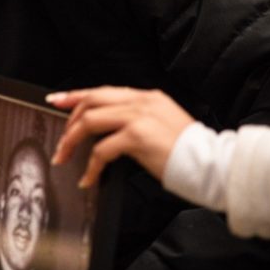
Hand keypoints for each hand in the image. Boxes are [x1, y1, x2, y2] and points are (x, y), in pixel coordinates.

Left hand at [46, 86, 193, 187]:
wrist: (212, 164)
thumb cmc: (188, 152)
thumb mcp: (161, 124)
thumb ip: (137, 120)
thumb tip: (108, 130)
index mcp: (147, 97)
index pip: (103, 91)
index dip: (76, 95)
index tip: (57, 100)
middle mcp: (141, 101)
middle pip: (91, 100)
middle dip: (67, 117)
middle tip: (57, 136)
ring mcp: (139, 116)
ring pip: (90, 121)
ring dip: (71, 141)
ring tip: (64, 158)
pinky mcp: (137, 136)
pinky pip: (102, 150)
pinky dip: (91, 166)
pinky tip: (88, 178)